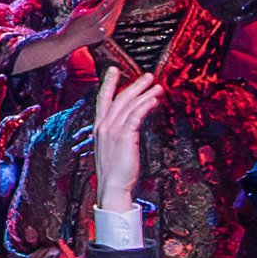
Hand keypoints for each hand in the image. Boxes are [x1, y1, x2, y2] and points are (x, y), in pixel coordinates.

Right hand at [84, 56, 164, 214]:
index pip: (103, 100)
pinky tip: (154, 100)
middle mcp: (103, 126)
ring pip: (129, 104)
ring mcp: (112, 130)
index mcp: (99, 128)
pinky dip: (146, 105)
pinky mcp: (124, 135)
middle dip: (133, 84)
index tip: (113, 70)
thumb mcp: (112, 149)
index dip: (108, 84)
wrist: (112, 186)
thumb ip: (118, 136)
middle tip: (146, 75)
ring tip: (157, 86)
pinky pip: (136, 114)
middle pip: (119, 98)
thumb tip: (129, 128)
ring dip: (144, 93)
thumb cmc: (114, 172)